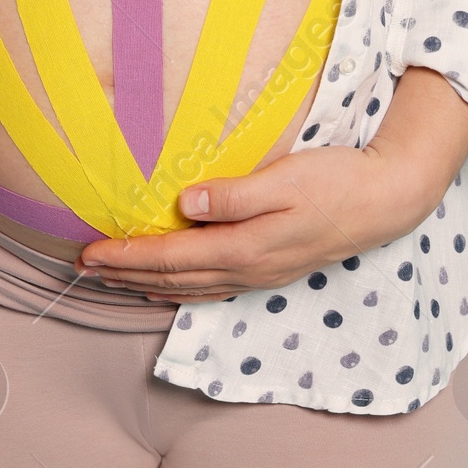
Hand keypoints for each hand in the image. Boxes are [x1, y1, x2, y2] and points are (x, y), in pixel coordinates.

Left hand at [76, 66, 467, 300]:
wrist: (384, 201)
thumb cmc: (335, 181)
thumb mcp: (285, 179)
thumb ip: (235, 194)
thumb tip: (186, 202)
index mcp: (246, 247)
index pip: (172, 256)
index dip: (128, 256)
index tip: (90, 252)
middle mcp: (248, 270)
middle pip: (174, 278)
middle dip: (126, 275)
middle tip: (84, 268)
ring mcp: (260, 275)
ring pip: (190, 288)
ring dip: (148, 285)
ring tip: (114, 280)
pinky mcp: (271, 270)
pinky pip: (211, 288)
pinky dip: (180, 289)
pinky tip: (169, 285)